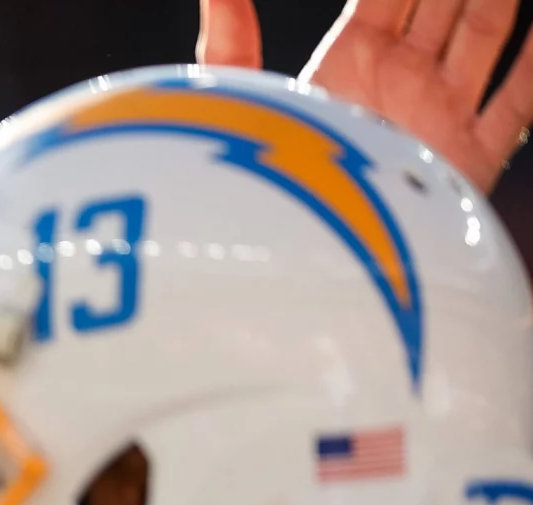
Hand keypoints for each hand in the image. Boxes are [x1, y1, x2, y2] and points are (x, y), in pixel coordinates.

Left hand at [199, 0, 532, 191]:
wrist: (301, 250)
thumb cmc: (261, 178)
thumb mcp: (241, 100)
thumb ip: (230, 40)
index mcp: (351, 60)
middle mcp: (400, 81)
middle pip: (446, 4)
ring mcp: (439, 114)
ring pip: (486, 37)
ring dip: (499, 4)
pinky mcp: (470, 158)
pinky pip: (518, 102)